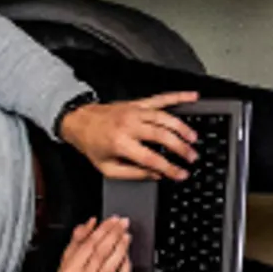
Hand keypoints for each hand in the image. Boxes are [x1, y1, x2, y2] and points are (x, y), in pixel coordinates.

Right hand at [44, 216, 130, 271]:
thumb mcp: (63, 265)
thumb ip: (76, 242)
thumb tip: (89, 223)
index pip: (88, 246)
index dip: (102, 230)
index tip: (112, 220)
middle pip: (100, 254)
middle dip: (114, 235)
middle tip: (123, 223)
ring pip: (110, 267)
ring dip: (121, 249)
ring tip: (127, 236)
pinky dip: (125, 270)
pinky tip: (127, 259)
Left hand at [62, 92, 199, 180]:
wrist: (79, 121)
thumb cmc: (92, 144)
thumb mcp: (107, 168)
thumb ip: (133, 173)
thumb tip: (155, 175)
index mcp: (120, 144)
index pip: (151, 159)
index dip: (169, 168)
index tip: (181, 174)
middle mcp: (129, 125)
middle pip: (162, 136)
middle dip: (180, 147)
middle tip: (192, 156)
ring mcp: (135, 112)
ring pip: (165, 117)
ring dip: (182, 127)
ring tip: (193, 138)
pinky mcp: (138, 103)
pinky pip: (161, 98)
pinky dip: (178, 96)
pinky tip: (192, 96)